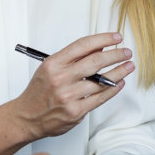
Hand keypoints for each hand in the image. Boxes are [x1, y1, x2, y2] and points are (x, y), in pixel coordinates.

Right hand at [0, 33, 133, 154]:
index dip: (103, 39)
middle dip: (116, 55)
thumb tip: (99, 46)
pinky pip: (100, 98)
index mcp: (53, 63)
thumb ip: (73, 57)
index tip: (116, 37)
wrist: (26, 117)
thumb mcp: (50, 68)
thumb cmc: (39, 91)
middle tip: (126, 52)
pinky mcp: (75, 112)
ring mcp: (68, 96)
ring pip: (101, 81)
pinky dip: (113, 89)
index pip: (83, 45)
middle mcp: (60, 78)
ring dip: (119, 72)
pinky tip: (119, 83)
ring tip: (129, 66)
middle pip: (95, 61)